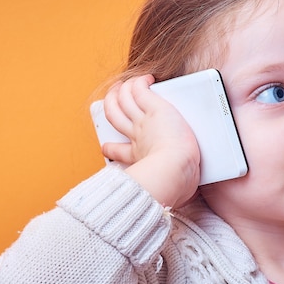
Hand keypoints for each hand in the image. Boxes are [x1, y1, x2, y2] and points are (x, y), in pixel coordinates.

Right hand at [102, 75, 200, 206]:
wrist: (175, 170)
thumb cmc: (176, 183)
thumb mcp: (168, 188)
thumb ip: (169, 192)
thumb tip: (175, 204)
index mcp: (138, 158)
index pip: (118, 151)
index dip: (110, 148)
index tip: (107, 147)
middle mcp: (136, 137)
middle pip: (114, 117)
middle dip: (110, 106)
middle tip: (111, 101)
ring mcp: (143, 121)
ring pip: (124, 100)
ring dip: (122, 90)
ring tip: (123, 85)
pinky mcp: (154, 108)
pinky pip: (140, 90)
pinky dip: (139, 82)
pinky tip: (145, 79)